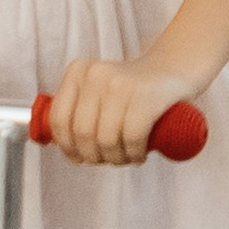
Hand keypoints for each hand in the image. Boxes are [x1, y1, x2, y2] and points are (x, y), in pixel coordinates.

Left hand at [48, 53, 201, 165]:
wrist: (175, 69)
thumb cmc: (133, 88)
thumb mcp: (98, 90)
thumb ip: (76, 108)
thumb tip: (53, 143)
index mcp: (78, 71)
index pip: (59, 119)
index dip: (66, 147)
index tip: (79, 158)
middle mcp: (97, 73)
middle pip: (82, 133)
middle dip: (94, 157)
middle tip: (108, 159)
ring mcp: (122, 83)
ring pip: (106, 139)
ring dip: (116, 159)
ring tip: (126, 158)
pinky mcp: (147, 96)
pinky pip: (132, 137)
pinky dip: (134, 154)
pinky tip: (139, 155)